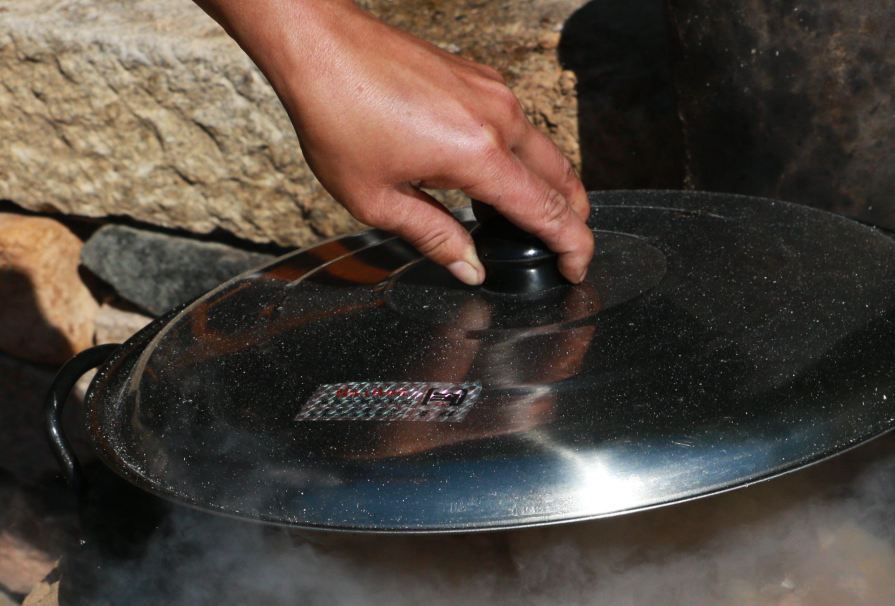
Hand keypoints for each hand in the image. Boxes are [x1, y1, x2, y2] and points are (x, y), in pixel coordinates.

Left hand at [195, 0, 592, 283]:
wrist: (319, 46)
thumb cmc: (338, 114)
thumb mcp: (377, 200)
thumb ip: (434, 237)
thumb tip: (469, 267)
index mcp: (478, 155)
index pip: (549, 211)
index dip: (571, 247)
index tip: (574, 270)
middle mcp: (497, 117)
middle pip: (562, 177)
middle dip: (572, 219)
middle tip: (563, 250)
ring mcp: (491, 91)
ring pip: (543, 148)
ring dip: (548, 185)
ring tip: (531, 219)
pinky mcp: (479, 77)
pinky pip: (518, 124)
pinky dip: (523, 156)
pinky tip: (496, 175)